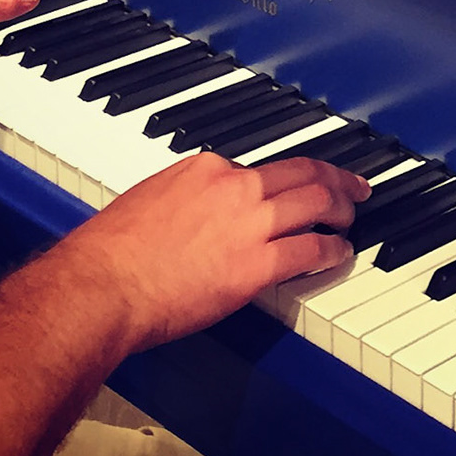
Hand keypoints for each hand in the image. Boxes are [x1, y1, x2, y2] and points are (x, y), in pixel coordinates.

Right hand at [61, 152, 370, 352]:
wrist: (101, 286)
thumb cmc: (109, 256)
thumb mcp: (148, 204)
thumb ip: (181, 203)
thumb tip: (193, 218)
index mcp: (206, 168)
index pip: (259, 169)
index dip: (281, 182)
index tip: (292, 189)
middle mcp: (233, 186)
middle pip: (301, 172)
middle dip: (334, 178)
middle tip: (354, 185)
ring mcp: (248, 223)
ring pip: (314, 203)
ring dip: (340, 209)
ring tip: (350, 219)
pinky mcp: (255, 264)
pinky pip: (309, 250)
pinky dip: (332, 250)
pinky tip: (340, 254)